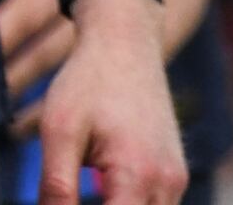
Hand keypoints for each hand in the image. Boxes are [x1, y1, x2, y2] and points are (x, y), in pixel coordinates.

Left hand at [27, 0, 185, 203]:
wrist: (125, 43)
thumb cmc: (89, 81)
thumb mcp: (59, 129)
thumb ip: (56, 185)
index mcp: (137, 175)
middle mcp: (167, 184)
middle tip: (68, 196)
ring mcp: (176, 180)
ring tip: (85, 185)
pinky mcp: (175, 174)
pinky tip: (101, 192)